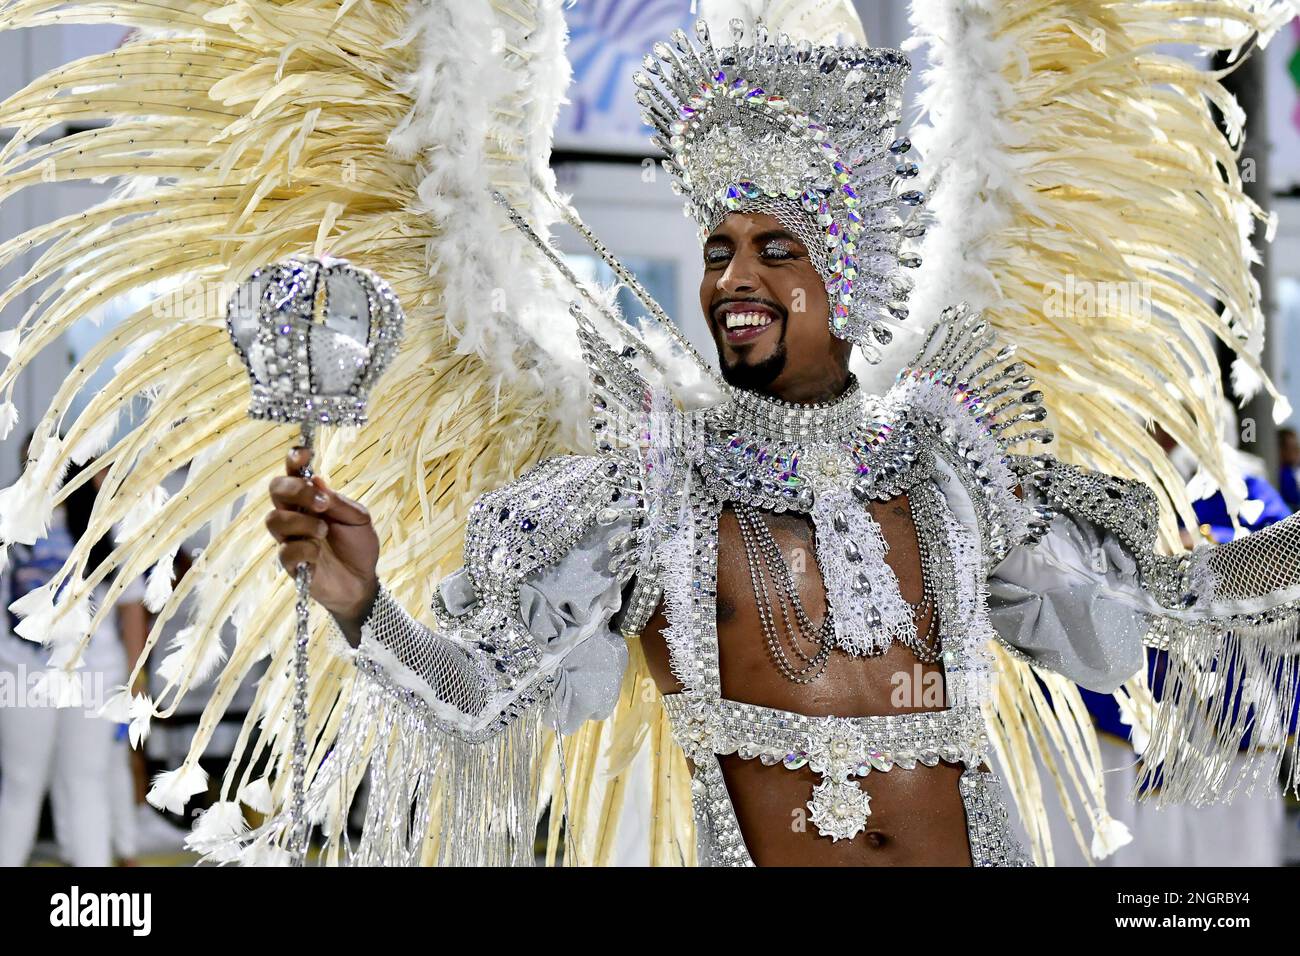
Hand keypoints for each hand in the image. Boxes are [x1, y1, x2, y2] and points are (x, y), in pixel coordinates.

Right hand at [266, 448, 379, 627]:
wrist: (362, 581)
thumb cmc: (358, 546)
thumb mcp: (359, 519)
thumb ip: (338, 501)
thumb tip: (318, 481)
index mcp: (311, 499)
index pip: (293, 474)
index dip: (294, 461)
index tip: (303, 454)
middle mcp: (295, 514)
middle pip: (276, 490)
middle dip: (296, 491)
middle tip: (321, 502)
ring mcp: (289, 539)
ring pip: (274, 520)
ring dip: (301, 522)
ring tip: (324, 531)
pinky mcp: (290, 563)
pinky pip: (284, 551)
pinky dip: (304, 548)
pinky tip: (318, 553)